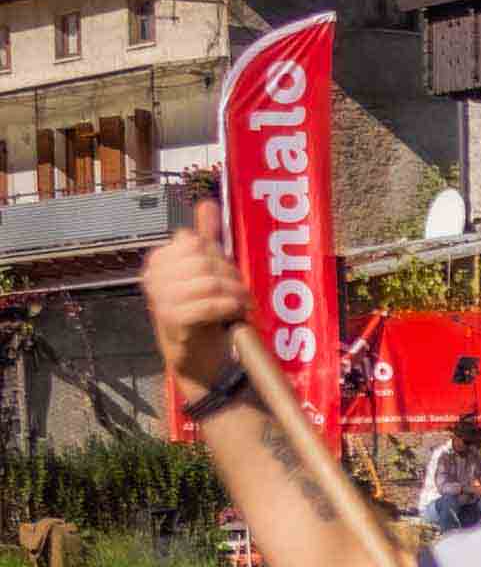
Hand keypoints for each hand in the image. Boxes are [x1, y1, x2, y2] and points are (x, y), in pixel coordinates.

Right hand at [142, 201, 251, 396]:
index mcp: (158, 261)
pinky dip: (228, 308)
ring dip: (234, 294)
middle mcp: (153, 277)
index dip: (218, 257)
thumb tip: (207, 203)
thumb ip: (205, 239)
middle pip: (203, 259)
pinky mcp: (172, 320)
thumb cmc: (203, 316)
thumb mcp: (204, 274)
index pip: (193, 241)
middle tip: (242, 293)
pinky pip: (208, 304)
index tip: (229, 275)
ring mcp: (160, 298)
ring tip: (242, 305)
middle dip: (230, 275)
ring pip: (208, 281)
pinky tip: (235, 315)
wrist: (199, 363)